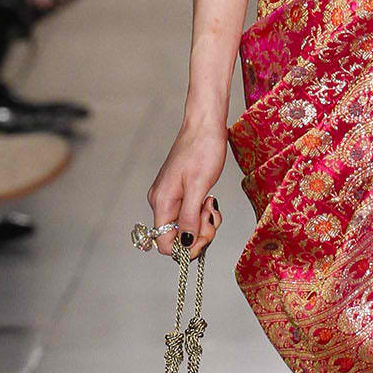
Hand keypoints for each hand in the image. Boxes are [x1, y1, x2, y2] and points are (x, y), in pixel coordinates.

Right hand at [146, 112, 226, 260]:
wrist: (205, 125)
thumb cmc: (202, 149)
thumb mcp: (199, 186)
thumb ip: (190, 217)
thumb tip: (185, 244)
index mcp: (162, 202)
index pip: (164, 243)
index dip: (186, 247)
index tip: (205, 236)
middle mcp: (161, 202)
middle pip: (177, 237)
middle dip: (199, 233)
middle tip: (211, 214)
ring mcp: (170, 197)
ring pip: (186, 226)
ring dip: (203, 222)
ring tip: (211, 203)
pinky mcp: (180, 192)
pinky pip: (190, 213)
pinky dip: (202, 212)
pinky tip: (209, 199)